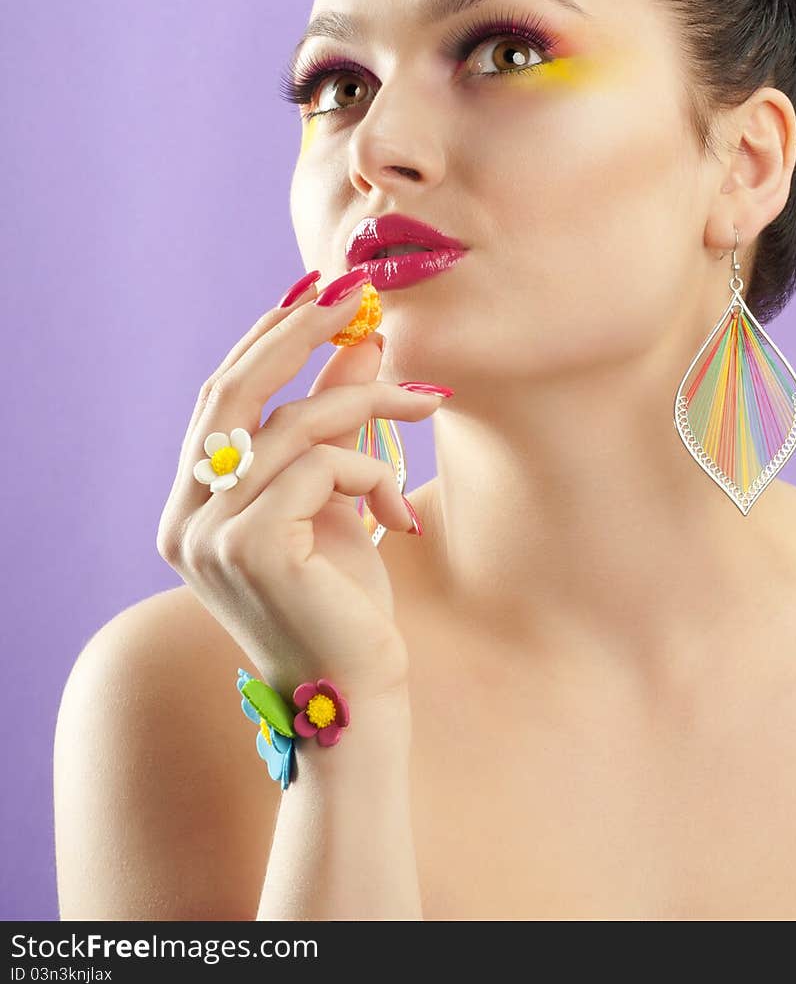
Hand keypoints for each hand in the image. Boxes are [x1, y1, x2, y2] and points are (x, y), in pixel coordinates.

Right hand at [156, 273, 447, 707]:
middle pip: (234, 392)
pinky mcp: (250, 546)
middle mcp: (184, 518)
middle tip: (356, 291)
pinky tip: (399, 514)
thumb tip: (361, 338)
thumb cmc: (346, 599)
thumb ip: (335, 419)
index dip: (264, 338)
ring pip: (292, 425)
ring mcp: (208, 534)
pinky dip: (371, 471)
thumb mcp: (338, 495)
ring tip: (424, 406)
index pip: (219, 397)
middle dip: (298, 332)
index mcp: (191, 505)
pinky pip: (320, 466)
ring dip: (368, 404)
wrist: (359, 692)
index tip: (316, 291)